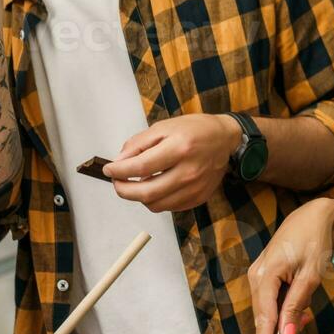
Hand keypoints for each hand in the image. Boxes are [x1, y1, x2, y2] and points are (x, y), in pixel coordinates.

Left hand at [103, 114, 240, 213]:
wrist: (224, 139)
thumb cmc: (195, 130)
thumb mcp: (164, 126)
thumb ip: (139, 143)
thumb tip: (119, 161)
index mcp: (179, 148)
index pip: (141, 167)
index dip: (119, 171)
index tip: (109, 170)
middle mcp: (189, 172)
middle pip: (147, 193)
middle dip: (124, 190)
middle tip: (116, 182)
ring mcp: (195, 188)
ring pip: (155, 205)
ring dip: (139, 197)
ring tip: (136, 183)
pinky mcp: (198, 198)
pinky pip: (168, 207)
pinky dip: (156, 199)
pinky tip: (155, 186)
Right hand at [247, 198, 333, 333]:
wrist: (312, 218)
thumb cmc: (314, 243)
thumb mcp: (311, 277)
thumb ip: (296, 307)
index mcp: (266, 275)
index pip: (264, 318)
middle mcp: (256, 275)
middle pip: (262, 316)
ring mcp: (257, 274)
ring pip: (265, 310)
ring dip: (281, 321)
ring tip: (302, 321)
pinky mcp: (262, 275)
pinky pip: (269, 301)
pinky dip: (281, 310)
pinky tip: (299, 309)